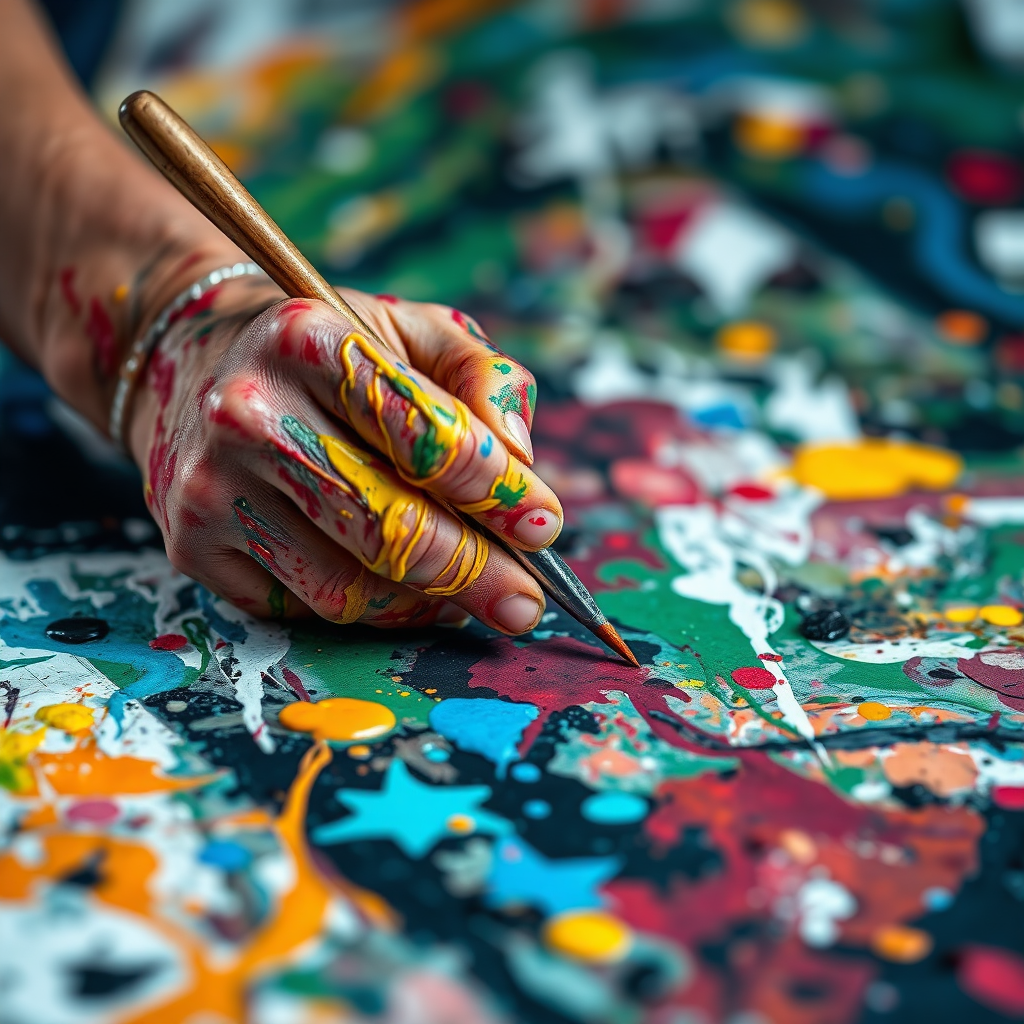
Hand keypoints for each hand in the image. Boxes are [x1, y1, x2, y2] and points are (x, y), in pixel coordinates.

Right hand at [127, 277, 561, 633]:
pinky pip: (306, 606)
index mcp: (309, 340)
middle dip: (476, 573)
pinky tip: (399, 587)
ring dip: (424, 599)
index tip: (544, 524)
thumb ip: (481, 377)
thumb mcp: (410, 333)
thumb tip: (520, 457)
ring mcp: (211, 485)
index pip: (426, 435)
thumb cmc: (329, 355)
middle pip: (389, 525)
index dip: (498, 491)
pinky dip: (370, 609)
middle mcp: (248, 413)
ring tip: (465, 587)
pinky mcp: (192, 544)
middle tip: (525, 602)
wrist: (196, 365)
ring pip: (349, 584)